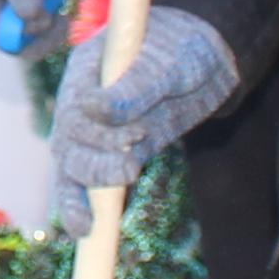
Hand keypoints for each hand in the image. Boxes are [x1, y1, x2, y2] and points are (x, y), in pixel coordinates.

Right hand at [49, 8, 238, 194]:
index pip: (75, 108)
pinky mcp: (117, 154)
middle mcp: (84, 104)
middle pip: (70, 144)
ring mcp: (99, 133)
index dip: (94, 130)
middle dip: (95, 163)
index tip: (132, 136)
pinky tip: (86, 229)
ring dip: (89, 188)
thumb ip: (134, 86)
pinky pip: (93, 185)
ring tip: (111, 197)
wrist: (208, 59)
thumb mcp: (166, 63)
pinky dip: (87, 207)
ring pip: (75, 168)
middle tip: (131, 168)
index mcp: (87, 72)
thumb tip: (92, 109)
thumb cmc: (184, 49)